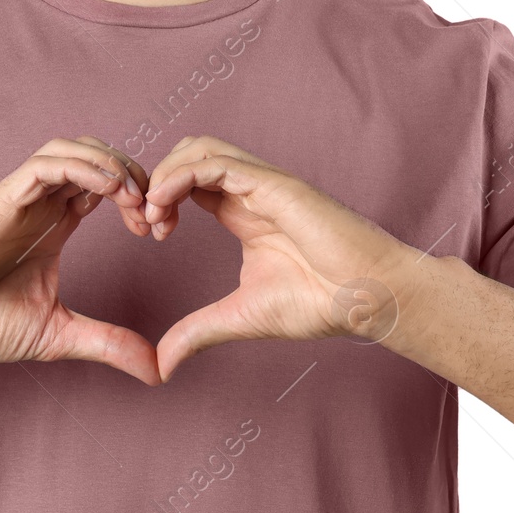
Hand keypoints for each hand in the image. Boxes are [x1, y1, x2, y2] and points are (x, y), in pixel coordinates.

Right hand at [0, 136, 160, 384]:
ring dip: (110, 164)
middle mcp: (39, 205)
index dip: (138, 197)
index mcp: (53, 225)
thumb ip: (108, 344)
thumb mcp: (60, 335)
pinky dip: (82, 166)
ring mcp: (19, 199)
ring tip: (133, 197)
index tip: (158, 230)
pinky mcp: (1, 200)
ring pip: (70, 149)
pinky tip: (108, 188)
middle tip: (154, 211)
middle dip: (133, 175)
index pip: (104, 186)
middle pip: (94, 157)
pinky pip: (45, 165)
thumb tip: (157, 370)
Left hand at [142, 135, 409, 379]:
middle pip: (189, 153)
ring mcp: (263, 183)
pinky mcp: (274, 185)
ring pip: (200, 148)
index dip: (160, 198)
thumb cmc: (320, 302)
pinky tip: (165, 206)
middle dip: (157, 178)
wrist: (368, 298)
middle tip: (145, 221)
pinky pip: (217, 162)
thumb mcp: (241, 317)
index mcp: (243, 212)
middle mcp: (251, 191)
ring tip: (152, 212)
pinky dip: (181, 175)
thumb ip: (198, 331)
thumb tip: (161, 364)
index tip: (150, 234)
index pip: (190, 181)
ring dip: (165, 173)